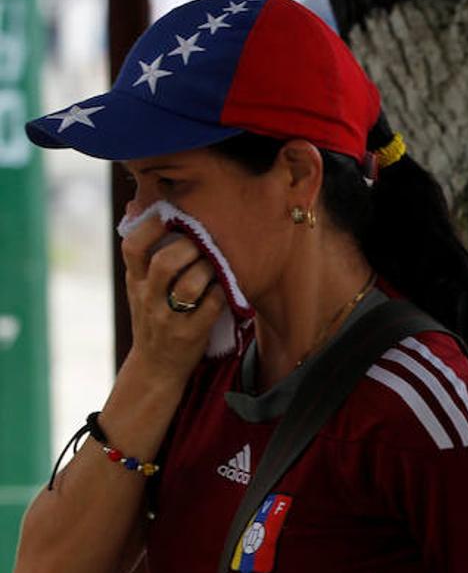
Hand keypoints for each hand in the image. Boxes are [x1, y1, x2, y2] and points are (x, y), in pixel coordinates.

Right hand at [120, 213, 223, 383]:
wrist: (156, 366)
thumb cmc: (155, 317)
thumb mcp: (140, 288)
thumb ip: (143, 254)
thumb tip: (136, 205)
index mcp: (135, 282)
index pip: (132, 247)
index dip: (151, 227)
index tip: (170, 215)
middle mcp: (147, 298)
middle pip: (164, 263)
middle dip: (189, 247)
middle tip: (206, 242)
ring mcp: (168, 318)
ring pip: (188, 286)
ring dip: (209, 270)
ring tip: (219, 265)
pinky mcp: (190, 335)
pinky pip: (211, 308)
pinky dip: (223, 293)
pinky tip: (230, 287)